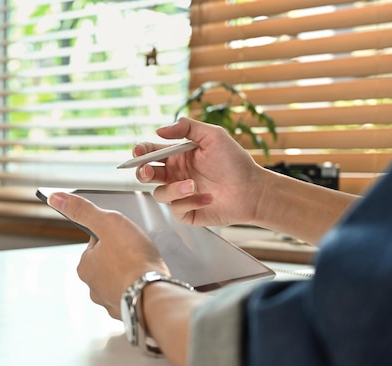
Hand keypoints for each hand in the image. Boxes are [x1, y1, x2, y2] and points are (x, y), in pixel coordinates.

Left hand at [48, 192, 168, 319]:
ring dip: (129, 273)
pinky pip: (132, 295)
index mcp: (85, 267)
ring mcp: (111, 301)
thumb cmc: (133, 259)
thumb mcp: (108, 223)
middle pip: (106, 262)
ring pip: (119, 280)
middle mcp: (93, 287)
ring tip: (144, 267)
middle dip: (120, 256)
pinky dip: (138, 288)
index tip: (124, 236)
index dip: (111, 235)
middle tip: (136, 251)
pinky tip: (147, 283)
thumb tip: (56, 198)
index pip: (95, 243)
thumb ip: (83, 210)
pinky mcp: (129, 312)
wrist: (155, 294)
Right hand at [135, 117, 266, 226]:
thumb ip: (187, 128)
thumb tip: (159, 130)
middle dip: (142, 172)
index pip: (151, 153)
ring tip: (192, 185)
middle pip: (146, 174)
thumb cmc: (235, 161)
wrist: (253, 190)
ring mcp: (180, 195)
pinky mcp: (187, 212)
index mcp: (177, 156)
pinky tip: (207, 198)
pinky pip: (176, 209)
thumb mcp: (213, 136)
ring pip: (160, 193)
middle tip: (148, 171)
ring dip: (173, 189)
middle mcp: (176, 175)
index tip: (139, 152)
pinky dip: (190, 202)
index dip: (141, 152)